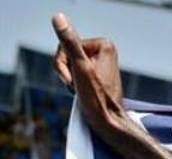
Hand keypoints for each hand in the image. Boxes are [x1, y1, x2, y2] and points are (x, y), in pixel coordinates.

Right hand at [51, 13, 129, 139]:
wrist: (108, 122)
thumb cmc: (97, 98)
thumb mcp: (79, 67)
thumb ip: (69, 42)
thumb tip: (59, 18)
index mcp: (103, 45)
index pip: (65, 45)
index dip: (64, 63)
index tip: (76, 78)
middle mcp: (104, 51)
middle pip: (67, 54)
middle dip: (66, 72)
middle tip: (77, 86)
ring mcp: (99, 63)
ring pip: (68, 64)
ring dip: (68, 79)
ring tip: (80, 91)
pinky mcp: (95, 74)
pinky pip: (74, 73)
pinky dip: (73, 83)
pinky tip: (80, 92)